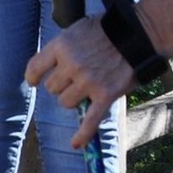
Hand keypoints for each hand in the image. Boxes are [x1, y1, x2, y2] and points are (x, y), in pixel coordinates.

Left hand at [26, 17, 137, 147]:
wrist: (139, 35)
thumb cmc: (108, 30)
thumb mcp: (78, 29)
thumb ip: (62, 46)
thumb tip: (50, 62)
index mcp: (61, 46)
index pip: (35, 68)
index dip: (34, 77)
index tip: (35, 81)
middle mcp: (71, 65)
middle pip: (52, 88)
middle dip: (61, 86)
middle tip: (75, 78)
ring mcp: (88, 82)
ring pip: (66, 102)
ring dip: (73, 99)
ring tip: (86, 89)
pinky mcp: (105, 95)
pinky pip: (90, 120)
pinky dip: (82, 134)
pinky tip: (75, 143)